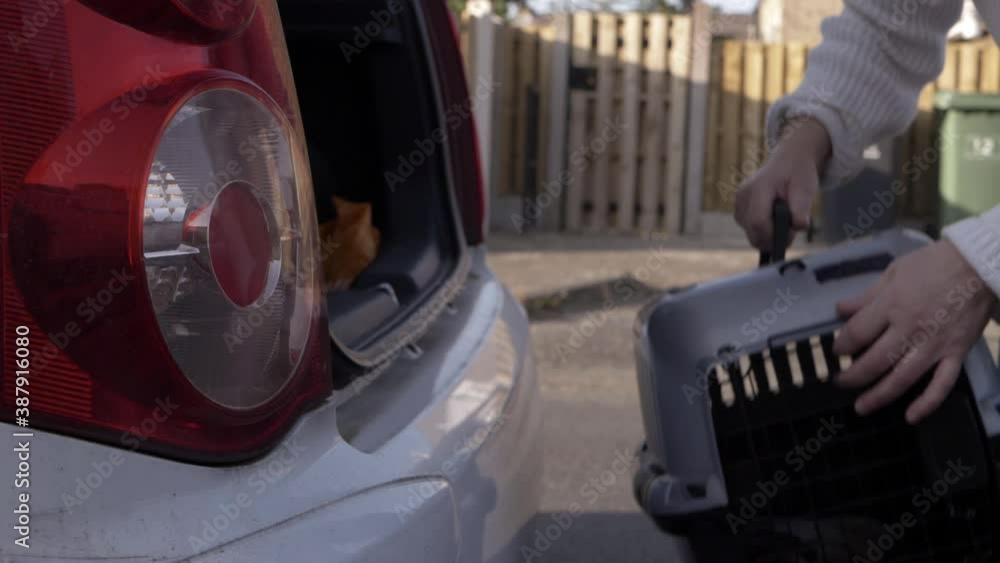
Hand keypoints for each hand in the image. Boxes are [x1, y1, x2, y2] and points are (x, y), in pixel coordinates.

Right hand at [734, 118, 830, 248]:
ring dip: (767, 234)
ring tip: (783, 220)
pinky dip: (761, 230)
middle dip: (772, 238)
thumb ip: (801, 208)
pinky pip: (748, 228)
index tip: (790, 234)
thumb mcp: (805, 188)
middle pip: (752, 231)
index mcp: (759, 188)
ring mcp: (738, 202)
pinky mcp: (738, 208)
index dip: (773, 235)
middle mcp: (743, 196)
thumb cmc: (797, 173)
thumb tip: (799, 227)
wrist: (788, 161)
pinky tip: (773, 219)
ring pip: (750, 233)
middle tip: (790, 231)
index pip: (758, 221)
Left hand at [833, 240, 995, 423]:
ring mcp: (934, 345)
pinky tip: (911, 416)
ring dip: (878, 396)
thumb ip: (866, 296)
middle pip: (874, 362)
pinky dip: (927, 403)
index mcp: (892, 306)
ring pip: (901, 378)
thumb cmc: (934, 264)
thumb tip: (840, 310)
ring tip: (861, 407)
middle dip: (853, 376)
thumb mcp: (893, 272)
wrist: (979, 265)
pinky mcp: (956, 353)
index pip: (857, 334)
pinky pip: (941, 384)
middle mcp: (910, 329)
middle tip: (841, 381)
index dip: (842, 346)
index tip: (837, 351)